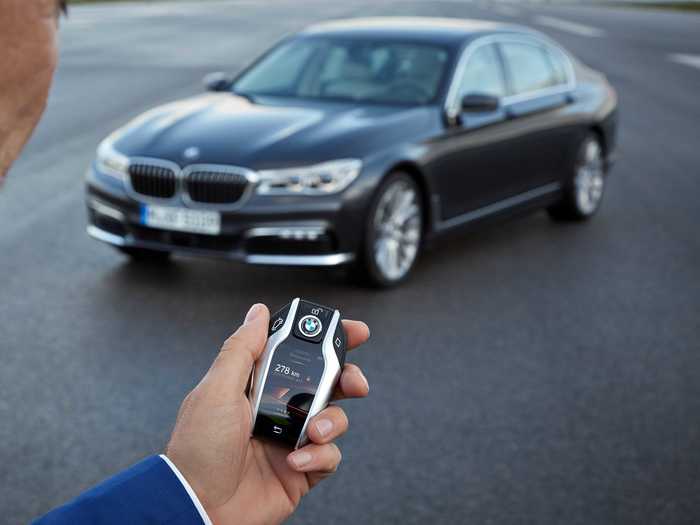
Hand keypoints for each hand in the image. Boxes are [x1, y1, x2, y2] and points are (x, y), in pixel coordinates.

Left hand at [165, 303, 369, 524]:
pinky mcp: (301, 469)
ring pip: (334, 417)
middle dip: (347, 377)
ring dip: (331, 421)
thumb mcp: (216, 390)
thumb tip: (258, 313)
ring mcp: (291, 438)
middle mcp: (277, 408)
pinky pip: (329, 455)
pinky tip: (295, 459)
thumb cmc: (197, 450)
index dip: (326, 339)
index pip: (297, 352)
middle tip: (354, 382)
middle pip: (326, 382)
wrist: (198, 507)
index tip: (353, 330)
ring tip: (312, 431)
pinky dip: (319, 455)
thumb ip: (242, 349)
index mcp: (256, 384)